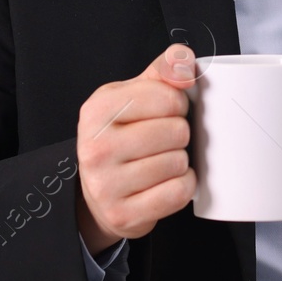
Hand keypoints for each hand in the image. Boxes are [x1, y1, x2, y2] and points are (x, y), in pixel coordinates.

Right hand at [75, 44, 198, 252]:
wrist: (99, 190)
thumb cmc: (123, 134)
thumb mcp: (134, 93)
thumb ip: (163, 69)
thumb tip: (186, 66)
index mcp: (98, 110)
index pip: (168, 97)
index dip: (177, 103)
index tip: (165, 111)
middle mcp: (96, 147)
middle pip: (177, 131)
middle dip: (179, 134)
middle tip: (163, 140)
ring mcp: (106, 185)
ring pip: (178, 163)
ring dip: (179, 161)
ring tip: (161, 160)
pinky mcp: (123, 214)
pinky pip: (178, 192)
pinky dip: (183, 186)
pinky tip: (167, 181)